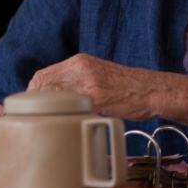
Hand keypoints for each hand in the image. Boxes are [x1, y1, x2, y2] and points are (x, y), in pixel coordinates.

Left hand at [28, 54, 187, 122]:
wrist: (155, 91)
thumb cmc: (129, 88)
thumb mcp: (100, 76)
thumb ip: (78, 82)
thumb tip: (55, 99)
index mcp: (81, 61)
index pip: (42, 75)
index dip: (32, 93)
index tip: (33, 109)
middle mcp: (82, 67)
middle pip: (42, 84)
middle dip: (35, 105)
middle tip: (37, 121)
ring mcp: (89, 81)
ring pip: (53, 96)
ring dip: (48, 112)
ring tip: (50, 125)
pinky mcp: (97, 97)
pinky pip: (71, 107)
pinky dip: (65, 118)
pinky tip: (68, 126)